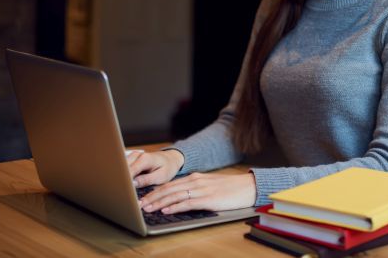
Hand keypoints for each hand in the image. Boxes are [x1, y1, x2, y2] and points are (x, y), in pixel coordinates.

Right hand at [127, 149, 183, 187]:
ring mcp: (133, 156)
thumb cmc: (168, 168)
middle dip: (122, 180)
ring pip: (121, 168)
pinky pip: (123, 167)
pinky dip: (124, 175)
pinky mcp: (131, 159)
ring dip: (122, 177)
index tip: (124, 192)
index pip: (129, 172)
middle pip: (122, 169)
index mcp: (145, 159)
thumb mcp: (161, 176)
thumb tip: (132, 183)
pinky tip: (127, 182)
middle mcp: (137, 155)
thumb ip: (146, 180)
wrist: (171, 159)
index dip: (125, 182)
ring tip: (124, 188)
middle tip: (123, 192)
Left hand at [139, 172, 256, 213]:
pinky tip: (166, 210)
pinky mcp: (208, 199)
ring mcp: (202, 190)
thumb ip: (195, 189)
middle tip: (139, 204)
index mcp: (195, 177)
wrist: (249, 187)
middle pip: (169, 189)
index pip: (170, 184)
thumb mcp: (210, 185)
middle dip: (152, 197)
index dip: (155, 191)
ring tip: (147, 208)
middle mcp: (196, 181)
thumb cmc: (231, 188)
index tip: (143, 198)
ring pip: (175, 195)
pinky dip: (174, 206)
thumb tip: (180, 198)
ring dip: (159, 202)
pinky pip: (187, 203)